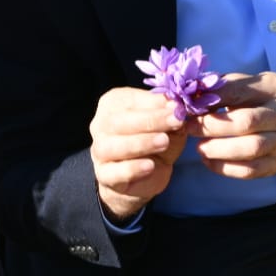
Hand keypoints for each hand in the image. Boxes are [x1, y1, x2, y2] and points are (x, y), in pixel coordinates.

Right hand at [89, 86, 188, 220]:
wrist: (144, 176)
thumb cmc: (154, 140)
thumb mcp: (167, 125)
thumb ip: (169, 115)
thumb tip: (176, 105)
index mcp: (113, 105)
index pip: (126, 100)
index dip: (152, 104)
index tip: (176, 107)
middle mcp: (101, 126)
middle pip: (116, 121)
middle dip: (148, 121)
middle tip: (175, 122)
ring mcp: (99, 151)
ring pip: (110, 146)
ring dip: (140, 143)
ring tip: (164, 142)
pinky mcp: (104, 175)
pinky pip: (112, 172)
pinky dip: (131, 169)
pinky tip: (150, 166)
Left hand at [186, 71, 275, 178]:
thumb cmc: (264, 99)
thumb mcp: (250, 83)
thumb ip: (223, 87)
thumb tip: (192, 95)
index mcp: (273, 89)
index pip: (239, 92)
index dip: (211, 100)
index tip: (189, 106)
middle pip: (247, 122)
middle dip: (214, 127)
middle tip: (190, 128)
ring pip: (251, 149)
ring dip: (219, 150)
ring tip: (200, 148)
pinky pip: (252, 170)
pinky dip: (226, 169)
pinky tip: (209, 162)